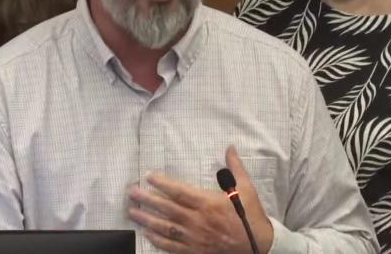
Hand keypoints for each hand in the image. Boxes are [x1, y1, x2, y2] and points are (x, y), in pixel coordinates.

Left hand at [127, 146, 273, 253]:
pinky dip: (157, 240)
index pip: (179, 191)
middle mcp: (198, 220)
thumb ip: (235, 168)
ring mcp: (194, 237)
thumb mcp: (247, 188)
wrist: (258, 245)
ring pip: (165, 227)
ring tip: (132, 211)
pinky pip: (172, 246)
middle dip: (147, 199)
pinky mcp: (195, 251)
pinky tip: (147, 233)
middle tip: (132, 192)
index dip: (162, 183)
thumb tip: (230, 147)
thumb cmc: (251, 215)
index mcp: (208, 203)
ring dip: (146, 219)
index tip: (148, 176)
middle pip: (167, 208)